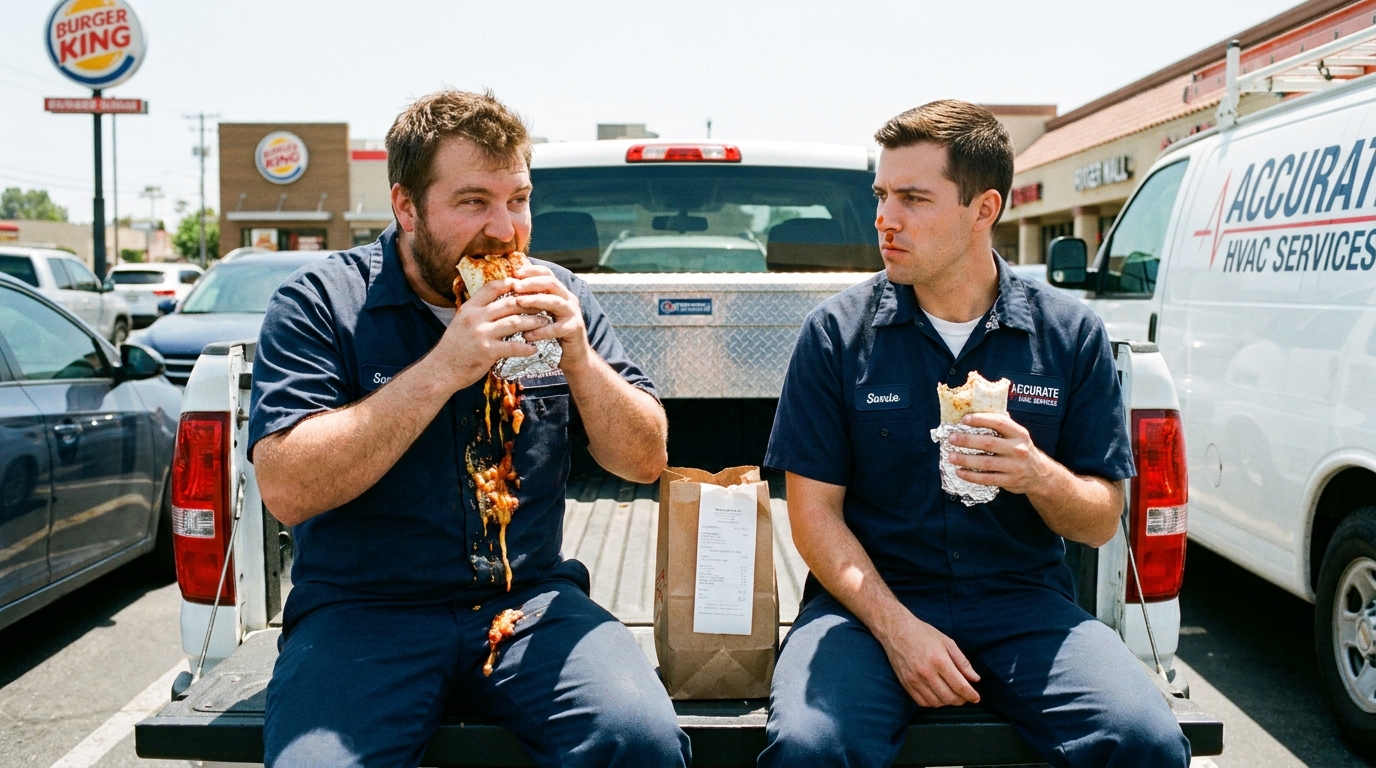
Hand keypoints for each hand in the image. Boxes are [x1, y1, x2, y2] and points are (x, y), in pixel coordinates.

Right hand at [425, 276, 546, 390]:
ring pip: (515, 322)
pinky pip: (513, 346)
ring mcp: (481, 334)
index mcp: (469, 308)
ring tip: (545, 324)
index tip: (526, 285)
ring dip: (533, 323)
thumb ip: (478, 313)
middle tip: (544, 305)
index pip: (492, 287)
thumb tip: (496, 304)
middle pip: (509, 303)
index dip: (511, 283)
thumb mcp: (461, 323)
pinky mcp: (487, 351)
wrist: (440, 371)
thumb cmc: (453, 348)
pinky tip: (534, 349)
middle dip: (530, 303)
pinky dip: (526, 347)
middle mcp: (475, 317)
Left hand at [509, 263, 593, 369]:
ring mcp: (573, 314)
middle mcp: (568, 299)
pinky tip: (527, 335)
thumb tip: (510, 287)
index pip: (547, 274)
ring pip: (555, 301)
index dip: (532, 271)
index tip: (515, 272)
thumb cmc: (552, 332)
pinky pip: (557, 328)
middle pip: (551, 283)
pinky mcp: (574, 329)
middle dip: (532, 283)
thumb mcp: (543, 313)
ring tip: (519, 302)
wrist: (574, 354)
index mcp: (560, 293)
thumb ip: (532, 300)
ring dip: (536, 300)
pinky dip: (541, 331)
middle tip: (515, 286)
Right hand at [876, 608, 979, 706]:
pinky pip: (922, 702)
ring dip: (947, 702)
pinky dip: (933, 703)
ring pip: (936, 702)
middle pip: (949, 697)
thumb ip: (962, 662)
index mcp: (940, 661)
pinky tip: (937, 695)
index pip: (960, 686)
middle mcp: (926, 673)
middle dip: (961, 700)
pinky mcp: (906, 684)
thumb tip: (975, 678)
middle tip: (965, 696)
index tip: (976, 698)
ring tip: (951, 694)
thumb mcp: (947, 642)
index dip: (971, 695)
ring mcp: (914, 680)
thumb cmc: (923, 634)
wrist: (896, 630)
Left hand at [947, 413, 1052, 495]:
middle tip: (952, 438)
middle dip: (967, 440)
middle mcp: (1018, 449)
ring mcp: (1014, 467)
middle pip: (989, 443)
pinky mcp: (1010, 481)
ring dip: (966, 459)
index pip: (999, 422)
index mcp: (1019, 433)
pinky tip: (959, 472)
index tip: (964, 419)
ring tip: (951, 457)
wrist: (1040, 475)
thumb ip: (1002, 424)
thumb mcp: (1018, 435)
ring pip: (986, 462)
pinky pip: (987, 479)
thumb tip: (977, 410)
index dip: (981, 419)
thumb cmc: (1022, 450)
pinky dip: (971, 476)